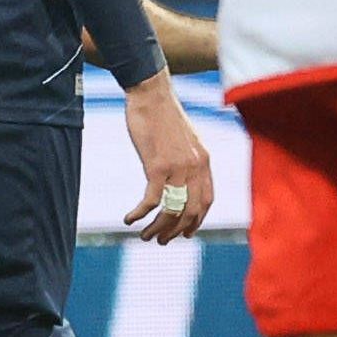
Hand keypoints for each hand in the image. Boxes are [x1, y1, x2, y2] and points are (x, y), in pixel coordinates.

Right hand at [122, 76, 213, 243]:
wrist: (151, 95)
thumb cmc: (163, 116)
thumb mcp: (185, 141)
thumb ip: (188, 161)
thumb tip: (182, 180)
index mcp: (204, 162)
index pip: (207, 200)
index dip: (197, 221)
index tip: (185, 233)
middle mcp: (195, 167)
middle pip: (191, 211)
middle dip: (176, 231)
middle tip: (160, 241)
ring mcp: (177, 167)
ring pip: (172, 210)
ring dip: (158, 229)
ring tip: (145, 237)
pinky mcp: (156, 165)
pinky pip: (151, 200)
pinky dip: (140, 214)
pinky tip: (129, 219)